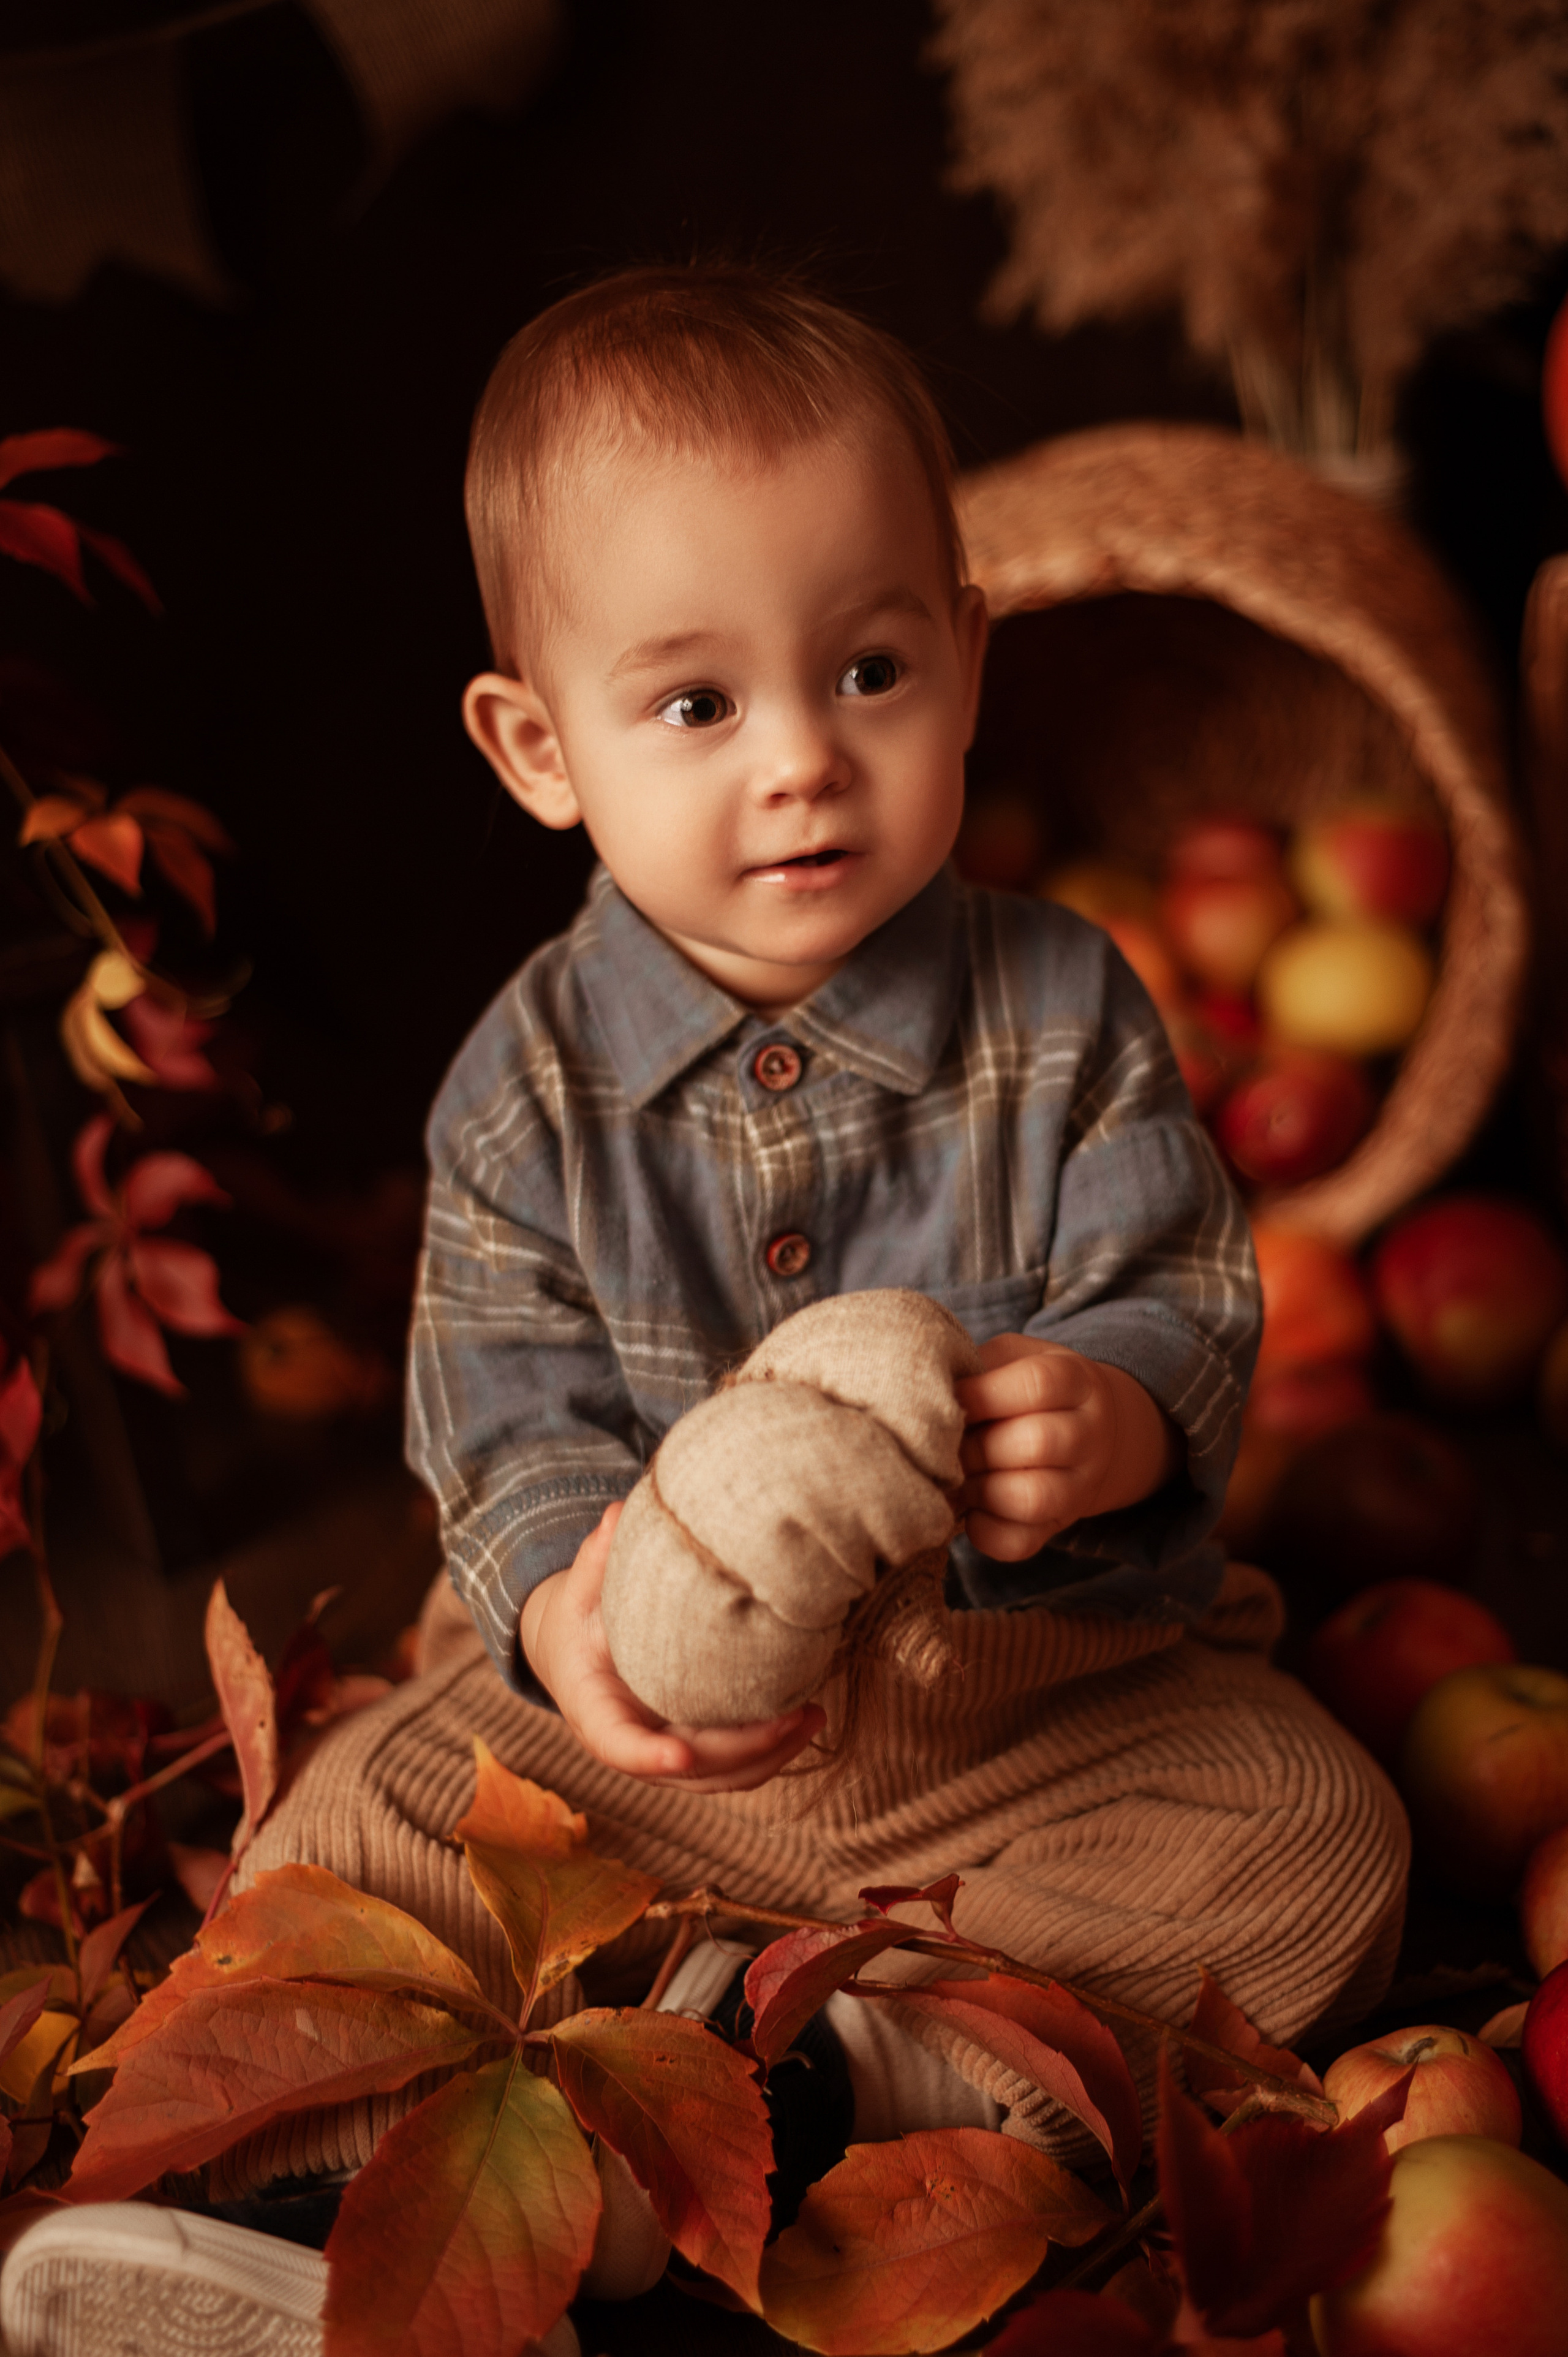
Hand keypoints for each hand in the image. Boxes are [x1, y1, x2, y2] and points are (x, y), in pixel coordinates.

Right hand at [518, 1503, 825, 1790]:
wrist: (580, 1656)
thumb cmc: (581, 1621)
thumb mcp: (580, 1591)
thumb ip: (596, 1561)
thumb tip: (616, 1517)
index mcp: (595, 1712)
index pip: (618, 1746)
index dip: (648, 1754)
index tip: (679, 1754)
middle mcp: (633, 1746)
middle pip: (689, 1768)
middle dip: (744, 1750)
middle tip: (795, 1716)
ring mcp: (665, 1753)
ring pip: (719, 1776)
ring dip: (770, 1756)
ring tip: (815, 1718)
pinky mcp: (694, 1750)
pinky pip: (733, 1767)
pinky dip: (770, 1752)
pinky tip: (807, 1720)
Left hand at [956, 1335, 1179, 1561]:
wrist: (1088, 1430)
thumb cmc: (1027, 1388)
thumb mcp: (1013, 1358)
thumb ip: (977, 1368)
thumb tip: (924, 1398)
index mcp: (1076, 1380)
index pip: (1037, 1384)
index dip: (983, 1394)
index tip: (952, 1398)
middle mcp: (1088, 1435)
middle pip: (1035, 1443)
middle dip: (975, 1446)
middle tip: (946, 1444)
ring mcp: (1078, 1487)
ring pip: (1031, 1498)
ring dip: (979, 1489)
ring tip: (957, 1476)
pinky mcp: (1057, 1526)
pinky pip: (1019, 1543)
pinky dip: (982, 1531)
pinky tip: (969, 1507)